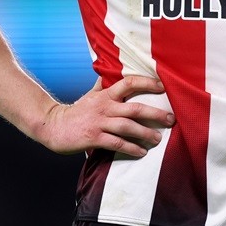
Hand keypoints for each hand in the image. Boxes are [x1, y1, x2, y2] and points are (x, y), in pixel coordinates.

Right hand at [36, 76, 174, 157]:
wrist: (54, 127)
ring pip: (128, 127)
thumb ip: (103, 85)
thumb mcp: (90, 95)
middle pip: (135, 108)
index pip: (129, 83)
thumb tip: (112, 72)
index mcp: (105, 94)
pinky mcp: (94, 138)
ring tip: (159, 138)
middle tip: (171, 118)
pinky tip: (141, 152)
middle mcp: (105, 107)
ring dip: (146, 133)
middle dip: (155, 113)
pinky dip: (131, 148)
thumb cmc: (76, 111)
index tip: (163, 86)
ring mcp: (100, 122)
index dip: (147, 83)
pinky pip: (117, 143)